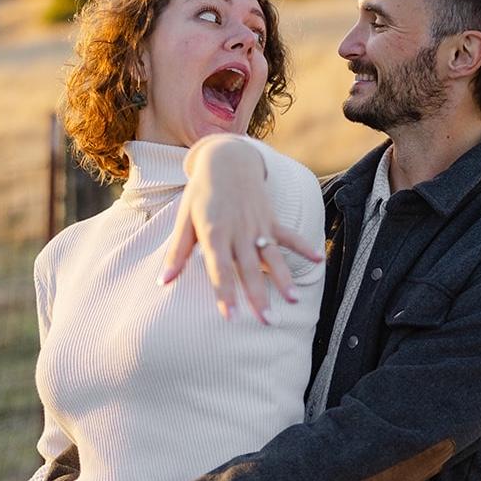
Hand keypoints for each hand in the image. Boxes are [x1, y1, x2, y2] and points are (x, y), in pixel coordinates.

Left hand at [160, 137, 321, 322]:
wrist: (226, 160)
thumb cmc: (201, 194)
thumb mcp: (184, 220)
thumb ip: (177, 252)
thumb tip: (162, 282)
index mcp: (214, 232)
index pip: (219, 268)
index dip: (225, 293)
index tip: (231, 317)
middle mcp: (237, 230)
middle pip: (248, 268)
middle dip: (258, 296)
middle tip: (267, 321)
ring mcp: (257, 224)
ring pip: (272, 255)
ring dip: (284, 278)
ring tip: (294, 300)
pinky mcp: (270, 218)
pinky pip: (288, 234)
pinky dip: (303, 246)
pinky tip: (318, 261)